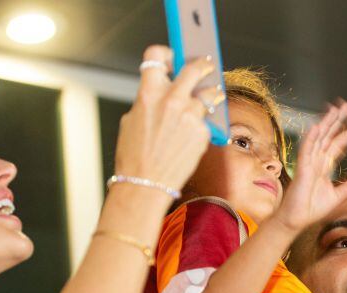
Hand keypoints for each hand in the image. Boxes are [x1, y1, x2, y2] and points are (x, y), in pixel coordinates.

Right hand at [113, 45, 216, 190]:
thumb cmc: (135, 156)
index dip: (165, 54)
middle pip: (193, 69)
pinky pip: (207, 120)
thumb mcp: (132, 120)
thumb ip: (149, 101)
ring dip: (211, 93)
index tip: (172, 57)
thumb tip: (163, 92)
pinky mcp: (203, 132)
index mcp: (148, 93)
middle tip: (206, 65)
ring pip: (209, 94)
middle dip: (202, 65)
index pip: (156, 56)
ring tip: (213, 94)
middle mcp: (172, 100)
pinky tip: (198, 130)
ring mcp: (190, 116)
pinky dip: (205, 123)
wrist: (146, 185)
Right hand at [272, 100, 346, 232]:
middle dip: (338, 122)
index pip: (338, 146)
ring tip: (335, 110)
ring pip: (318, 139)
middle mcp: (316, 162)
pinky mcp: (301, 170)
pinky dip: (311, 139)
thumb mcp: (337, 196)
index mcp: (324, 167)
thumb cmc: (311, 208)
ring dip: (326, 124)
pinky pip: (306, 152)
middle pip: (328, 137)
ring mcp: (308, 164)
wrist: (295, 220)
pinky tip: (317, 127)